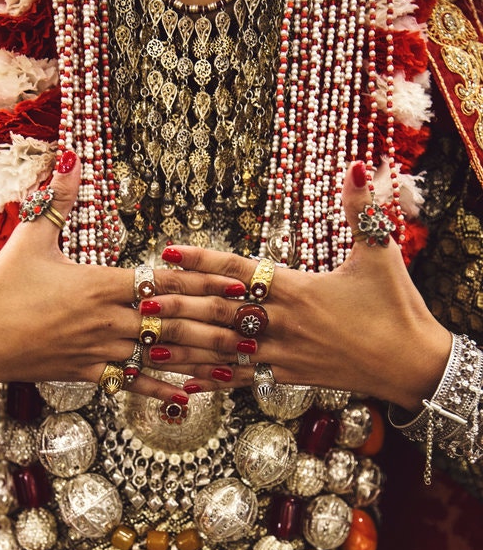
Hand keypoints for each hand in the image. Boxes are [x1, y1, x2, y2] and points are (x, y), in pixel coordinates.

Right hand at [0, 153, 245, 402]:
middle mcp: (108, 320)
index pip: (164, 281)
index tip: (240, 284)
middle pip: (174, 321)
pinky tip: (189, 397)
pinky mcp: (89, 374)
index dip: (205, 283)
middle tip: (257, 328)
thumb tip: (73, 156)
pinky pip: (132, 383)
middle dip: (219, 324)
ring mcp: (100, 350)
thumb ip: (58, 200)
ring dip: (202, 359)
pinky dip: (161, 390)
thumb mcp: (29, 239)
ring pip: (161, 355)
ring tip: (237, 363)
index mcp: (99, 284)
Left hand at [146, 162, 450, 412]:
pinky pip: (243, 378)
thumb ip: (361, 211)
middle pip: (219, 311)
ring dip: (184, 345)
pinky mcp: (288, 377)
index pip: (239, 270)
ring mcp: (283, 353)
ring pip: (223, 348)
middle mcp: (283, 322)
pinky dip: (214, 380)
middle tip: (138, 300)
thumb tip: (358, 166)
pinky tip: (185, 383)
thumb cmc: (397, 308)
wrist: (411, 365)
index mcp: (298, 289)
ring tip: (146, 342)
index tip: (167, 251)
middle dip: (178, 304)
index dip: (201, 261)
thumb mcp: (381, 253)